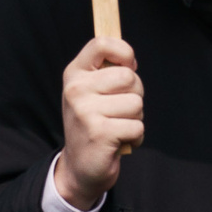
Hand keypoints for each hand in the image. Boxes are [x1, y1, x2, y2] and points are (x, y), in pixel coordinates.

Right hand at [52, 36, 141, 209]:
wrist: (79, 168)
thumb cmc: (92, 125)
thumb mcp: (91, 93)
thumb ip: (106, 72)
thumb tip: (130, 59)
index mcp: (74, 74)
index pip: (102, 44)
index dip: (124, 52)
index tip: (129, 66)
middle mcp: (76, 89)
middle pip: (129, 76)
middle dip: (135, 94)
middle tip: (120, 110)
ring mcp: (86, 111)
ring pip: (136, 103)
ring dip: (135, 119)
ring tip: (118, 127)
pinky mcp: (100, 133)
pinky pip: (137, 126)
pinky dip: (136, 137)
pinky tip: (120, 142)